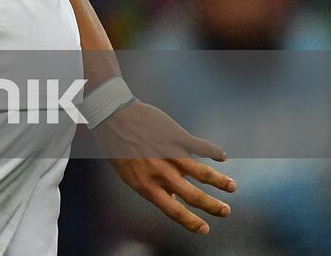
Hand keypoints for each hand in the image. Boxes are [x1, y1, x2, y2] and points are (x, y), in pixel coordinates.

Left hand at [96, 100, 235, 233]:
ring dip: (220, 181)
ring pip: (202, 173)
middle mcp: (160, 173)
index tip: (205, 229)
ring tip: (232, 187)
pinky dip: (213, 152)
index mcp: (146, 185)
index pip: (173, 210)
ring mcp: (170, 154)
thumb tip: (172, 199)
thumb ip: (150, 187)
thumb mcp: (127, 173)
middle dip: (212, 206)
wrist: (111, 115)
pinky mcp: (176, 136)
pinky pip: (201, 146)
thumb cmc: (116, 145)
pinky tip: (221, 156)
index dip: (191, 222)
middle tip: (225, 211)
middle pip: (193, 196)